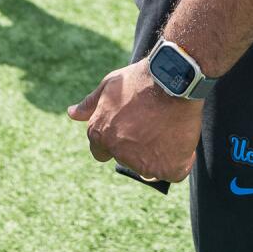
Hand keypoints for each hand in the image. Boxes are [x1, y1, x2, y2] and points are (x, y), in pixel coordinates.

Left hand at [67, 61, 201, 182]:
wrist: (172, 80)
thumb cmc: (140, 80)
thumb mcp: (108, 86)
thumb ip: (90, 105)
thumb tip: (72, 114)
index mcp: (99, 134)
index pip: (101, 152)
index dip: (116, 141)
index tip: (130, 131)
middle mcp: (118, 151)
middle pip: (128, 159)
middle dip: (138, 147)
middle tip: (153, 124)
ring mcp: (142, 162)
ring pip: (151, 167)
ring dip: (159, 153)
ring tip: (167, 127)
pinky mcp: (167, 168)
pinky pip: (174, 172)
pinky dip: (180, 160)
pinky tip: (180, 139)